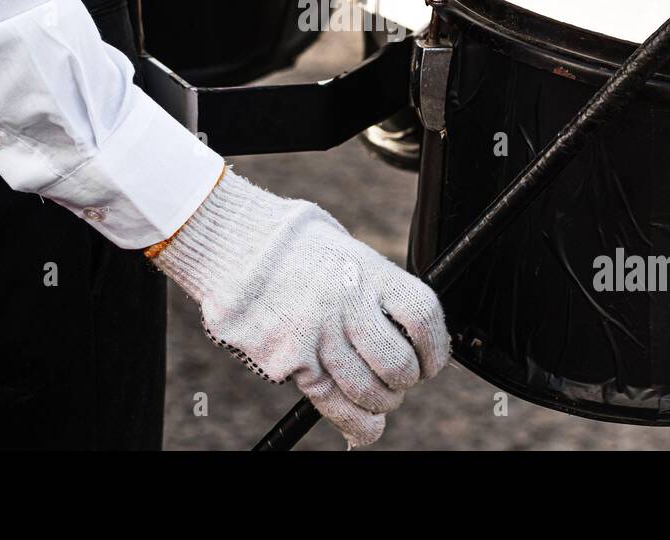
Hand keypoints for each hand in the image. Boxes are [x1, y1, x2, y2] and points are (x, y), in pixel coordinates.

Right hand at [152, 170, 449, 445]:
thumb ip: (375, 287)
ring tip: (376, 395)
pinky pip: (332, 404)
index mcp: (367, 270)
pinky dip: (354, 423)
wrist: (232, 243)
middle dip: (405, 381)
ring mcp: (316, 334)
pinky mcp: (288, 359)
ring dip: (380, 402)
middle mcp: (346, 303)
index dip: (436, 349)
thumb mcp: (344, 249)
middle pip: (398, 363)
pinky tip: (363, 426)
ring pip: (368, 390)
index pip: (423, 316)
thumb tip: (408, 329)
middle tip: (399, 380)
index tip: (431, 361)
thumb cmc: (292, 246)